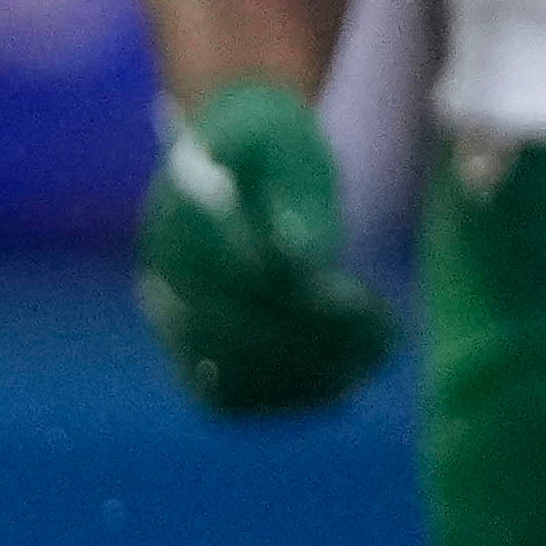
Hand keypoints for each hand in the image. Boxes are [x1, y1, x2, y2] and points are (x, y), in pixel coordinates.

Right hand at [135, 81, 398, 418]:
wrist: (228, 153)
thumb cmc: (270, 145)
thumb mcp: (289, 149)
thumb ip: (299, 197)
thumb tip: (306, 259)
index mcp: (179, 219)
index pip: (241, 279)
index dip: (309, 302)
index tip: (367, 301)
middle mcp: (160, 273)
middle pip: (233, 333)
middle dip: (317, 344)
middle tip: (385, 339)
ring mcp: (168, 314)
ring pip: (225, 374)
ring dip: (305, 379)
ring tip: (371, 364)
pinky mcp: (185, 345)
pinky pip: (221, 395)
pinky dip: (280, 399)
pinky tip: (340, 386)